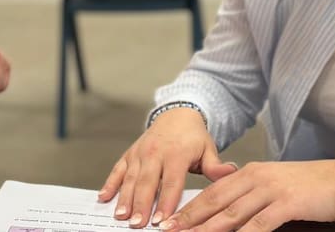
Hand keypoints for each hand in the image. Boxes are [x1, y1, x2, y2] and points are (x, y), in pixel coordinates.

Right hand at [98, 107, 236, 228]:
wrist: (177, 113)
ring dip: (124, 198)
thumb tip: (231, 172)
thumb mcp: (208, 148)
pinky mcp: (130, 153)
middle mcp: (156, 152)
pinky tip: (103, 197)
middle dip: (141, 205)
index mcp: (177, 154)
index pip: (172, 182)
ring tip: (120, 216)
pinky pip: (118, 169)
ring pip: (130, 178)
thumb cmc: (194, 137)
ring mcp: (140, 152)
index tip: (161, 220)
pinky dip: (110, 183)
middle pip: (147, 183)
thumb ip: (216, 165)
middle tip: (137, 224)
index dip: (166, 202)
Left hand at [160, 159, 334, 230]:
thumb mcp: (273, 187)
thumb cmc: (309, 187)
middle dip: (190, 219)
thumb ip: (249, 197)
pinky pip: (259, 223)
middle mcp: (256, 178)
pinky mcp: (287, 203)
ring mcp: (271, 190)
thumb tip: (226, 217)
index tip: (171, 221)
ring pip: (232, 214)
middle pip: (215, 202)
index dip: (190, 208)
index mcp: (249, 172)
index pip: (212, 192)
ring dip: (208, 229)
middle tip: (169, 231)